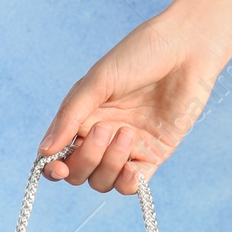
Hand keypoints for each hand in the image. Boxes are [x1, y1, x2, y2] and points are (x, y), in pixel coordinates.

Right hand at [38, 15, 221, 194]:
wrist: (187, 47)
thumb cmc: (140, 54)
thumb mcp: (98, 81)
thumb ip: (70, 117)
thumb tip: (44, 153)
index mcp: (83, 118)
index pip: (60, 155)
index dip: (53, 168)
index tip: (56, 167)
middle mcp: (102, 136)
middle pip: (80, 172)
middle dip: (87, 159)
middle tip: (105, 129)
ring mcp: (128, 148)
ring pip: (103, 181)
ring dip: (110, 164)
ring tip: (128, 132)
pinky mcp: (153, 154)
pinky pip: (132, 184)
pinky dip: (128, 183)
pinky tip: (132, 170)